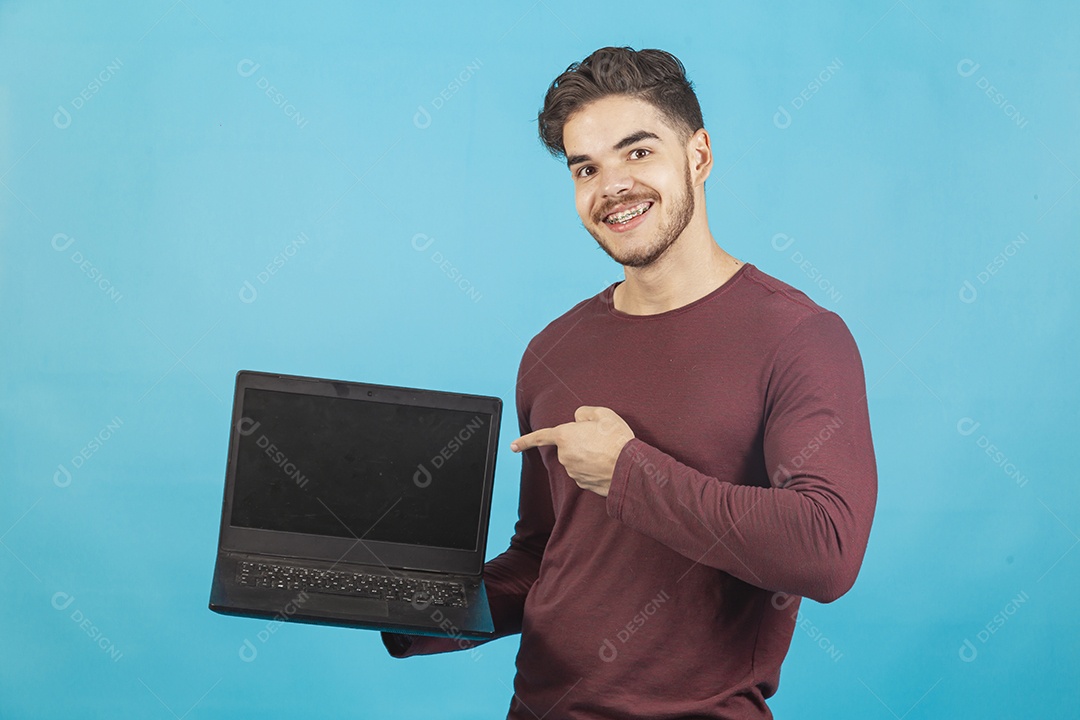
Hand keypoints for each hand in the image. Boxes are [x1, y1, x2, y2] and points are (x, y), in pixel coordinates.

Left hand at [510, 406, 634, 496]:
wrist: (630, 468)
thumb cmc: (617, 440)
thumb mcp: (603, 414)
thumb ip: (585, 412)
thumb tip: (578, 419)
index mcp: (565, 436)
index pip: (540, 437)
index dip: (525, 441)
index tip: (512, 446)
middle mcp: (565, 456)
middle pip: (568, 446)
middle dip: (580, 442)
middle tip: (601, 438)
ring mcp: (573, 472)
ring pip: (577, 459)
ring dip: (588, 455)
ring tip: (607, 451)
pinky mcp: (583, 484)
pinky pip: (585, 471)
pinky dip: (594, 468)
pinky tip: (607, 464)